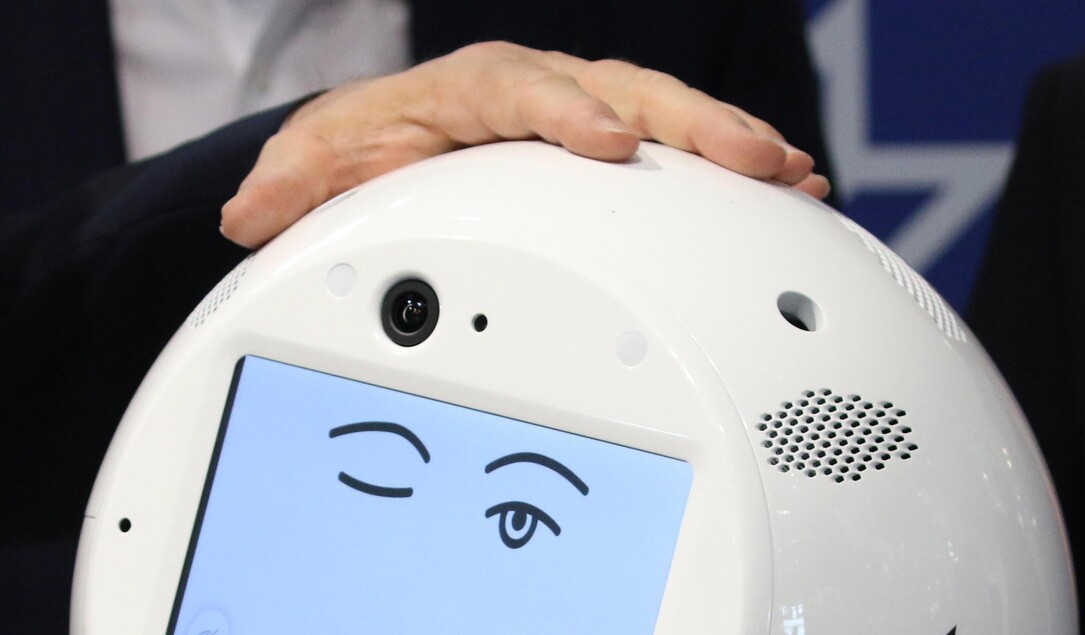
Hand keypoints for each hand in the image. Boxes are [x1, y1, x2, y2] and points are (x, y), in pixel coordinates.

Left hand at [221, 41, 830, 247]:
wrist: (398, 139)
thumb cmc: (373, 145)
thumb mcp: (322, 160)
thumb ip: (291, 183)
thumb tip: (247, 214)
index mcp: (476, 89)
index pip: (528, 90)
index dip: (569, 114)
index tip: (609, 146)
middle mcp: (543, 93)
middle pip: (627, 94)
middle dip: (692, 127)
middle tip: (755, 159)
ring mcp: (586, 114)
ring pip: (669, 118)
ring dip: (731, 147)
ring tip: (792, 176)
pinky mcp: (611, 143)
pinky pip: (677, 153)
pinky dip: (726, 172)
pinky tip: (780, 191)